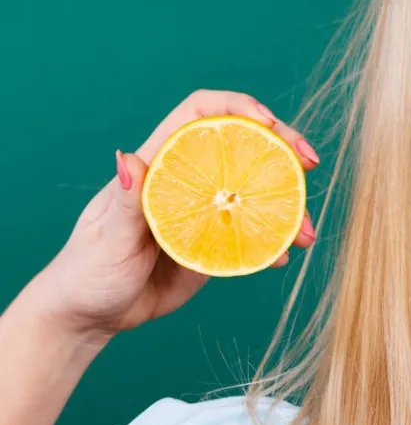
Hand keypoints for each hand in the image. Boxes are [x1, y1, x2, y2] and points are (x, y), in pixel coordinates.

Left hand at [25, 90, 318, 349]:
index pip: (200, 116)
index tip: (269, 124)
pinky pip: (255, 236)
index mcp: (158, 166)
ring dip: (289, 206)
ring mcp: (205, 214)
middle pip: (242, 147)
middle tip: (310, 164)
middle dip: (282, 148)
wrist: (89, 316)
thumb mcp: (106, 238)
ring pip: (257, 193)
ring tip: (307, 233)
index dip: (237, 108)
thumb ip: (124, 202)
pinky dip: (276, 243)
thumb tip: (128, 158)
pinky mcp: (216, 246)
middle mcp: (187, 182)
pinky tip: (284, 257)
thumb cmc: (86, 271)